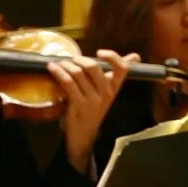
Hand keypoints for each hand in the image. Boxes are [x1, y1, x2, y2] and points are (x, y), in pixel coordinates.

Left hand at [52, 49, 132, 170]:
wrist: (84, 134)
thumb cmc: (94, 109)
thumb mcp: (108, 92)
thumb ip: (117, 74)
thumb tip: (135, 57)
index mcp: (114, 88)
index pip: (122, 68)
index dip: (113, 57)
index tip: (100, 52)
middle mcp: (106, 93)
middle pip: (93, 67)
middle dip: (78, 59)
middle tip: (69, 59)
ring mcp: (92, 99)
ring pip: (78, 73)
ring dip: (65, 64)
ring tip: (58, 63)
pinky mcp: (79, 104)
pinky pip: (68, 82)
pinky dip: (58, 72)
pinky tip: (52, 69)